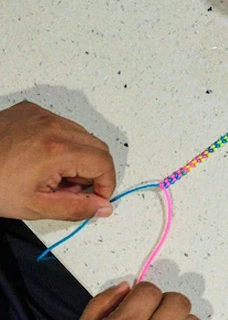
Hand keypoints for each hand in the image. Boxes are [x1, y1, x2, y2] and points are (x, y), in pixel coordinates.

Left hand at [0, 101, 115, 220]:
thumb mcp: (36, 207)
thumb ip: (77, 208)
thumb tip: (103, 206)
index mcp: (57, 151)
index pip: (104, 164)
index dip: (106, 185)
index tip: (95, 198)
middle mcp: (52, 127)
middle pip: (97, 147)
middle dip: (94, 172)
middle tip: (73, 190)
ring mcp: (40, 115)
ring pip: (82, 135)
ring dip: (80, 157)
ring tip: (55, 175)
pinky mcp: (29, 110)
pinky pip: (61, 124)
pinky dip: (63, 142)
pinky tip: (43, 159)